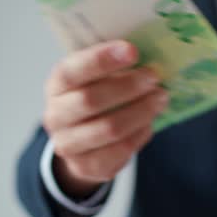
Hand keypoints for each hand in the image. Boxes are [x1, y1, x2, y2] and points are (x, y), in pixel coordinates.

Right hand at [43, 40, 168, 197]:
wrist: (80, 141)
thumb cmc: (96, 97)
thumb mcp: (96, 77)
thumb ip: (115, 66)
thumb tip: (150, 57)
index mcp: (57, 86)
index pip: (73, 71)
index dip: (102, 60)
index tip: (132, 51)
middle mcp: (55, 115)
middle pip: (91, 100)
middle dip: (128, 87)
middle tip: (154, 76)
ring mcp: (68, 144)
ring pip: (110, 128)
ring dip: (141, 111)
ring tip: (161, 98)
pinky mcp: (87, 166)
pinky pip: (121, 149)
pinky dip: (140, 133)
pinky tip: (150, 122)